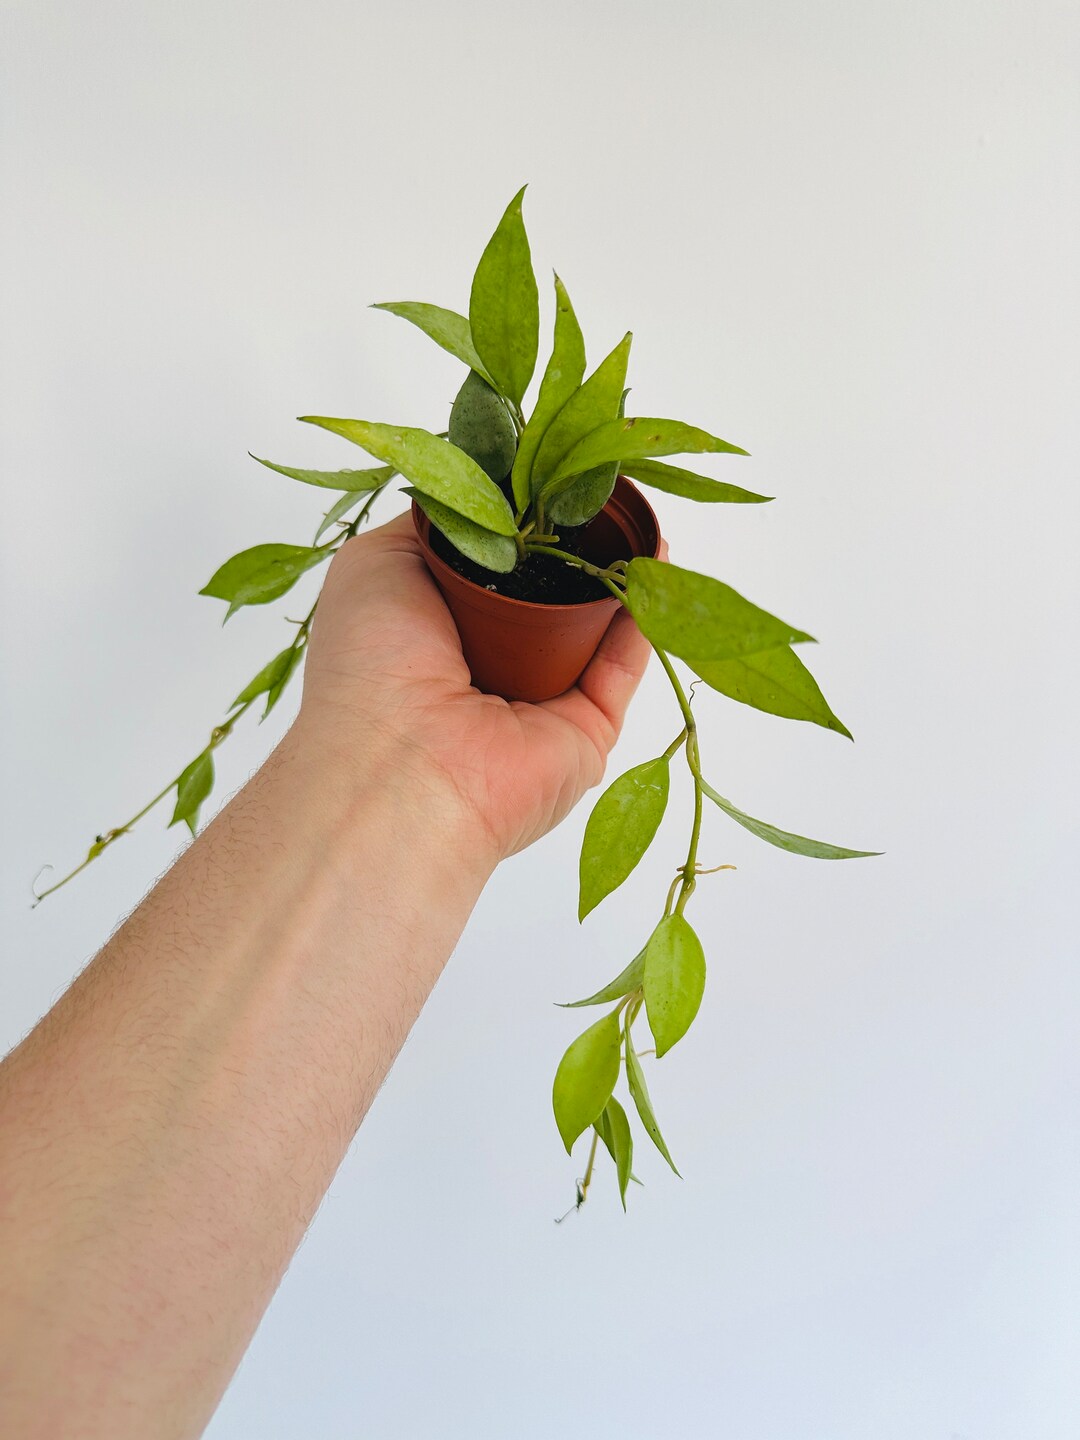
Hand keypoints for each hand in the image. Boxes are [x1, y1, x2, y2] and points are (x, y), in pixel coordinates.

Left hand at [298, 511, 663, 861]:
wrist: (402, 767)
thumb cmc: (371, 665)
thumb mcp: (379, 564)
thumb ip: (437, 523)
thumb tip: (482, 487)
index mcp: (438, 631)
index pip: (493, 565)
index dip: (519, 520)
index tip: (548, 473)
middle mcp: (491, 665)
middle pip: (549, 592)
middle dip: (574, 543)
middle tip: (601, 489)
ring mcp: (543, 700)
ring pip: (595, 625)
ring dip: (616, 573)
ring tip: (637, 516)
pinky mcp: (589, 729)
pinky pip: (624, 664)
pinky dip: (644, 614)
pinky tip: (655, 560)